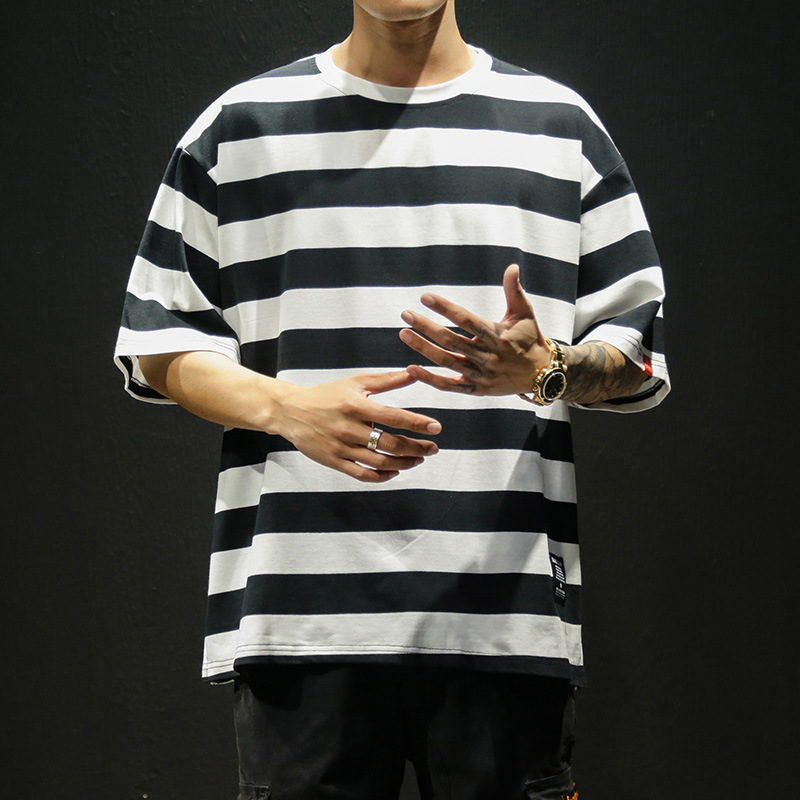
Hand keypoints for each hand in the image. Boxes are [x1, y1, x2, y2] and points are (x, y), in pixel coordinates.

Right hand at [273, 371, 440, 482]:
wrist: (292, 411)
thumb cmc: (327, 395)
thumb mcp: (356, 383)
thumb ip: (387, 380)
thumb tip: (415, 372)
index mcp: (357, 406)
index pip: (393, 416)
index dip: (417, 423)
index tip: (436, 427)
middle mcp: (350, 428)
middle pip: (390, 444)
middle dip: (416, 448)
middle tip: (432, 448)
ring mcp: (341, 447)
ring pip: (379, 462)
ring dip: (404, 463)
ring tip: (418, 459)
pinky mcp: (334, 461)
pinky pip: (362, 474)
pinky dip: (381, 476)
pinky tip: (394, 471)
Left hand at [399, 264, 551, 395]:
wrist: (542, 375)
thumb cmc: (531, 339)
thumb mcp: (525, 314)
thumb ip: (514, 290)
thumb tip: (513, 266)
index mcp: (498, 336)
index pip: (467, 320)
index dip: (446, 308)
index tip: (425, 297)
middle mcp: (488, 356)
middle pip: (452, 341)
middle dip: (426, 327)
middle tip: (406, 315)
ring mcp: (482, 374)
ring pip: (448, 362)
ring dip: (424, 349)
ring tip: (404, 334)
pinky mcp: (477, 389)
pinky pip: (450, 387)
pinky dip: (431, 379)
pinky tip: (411, 369)